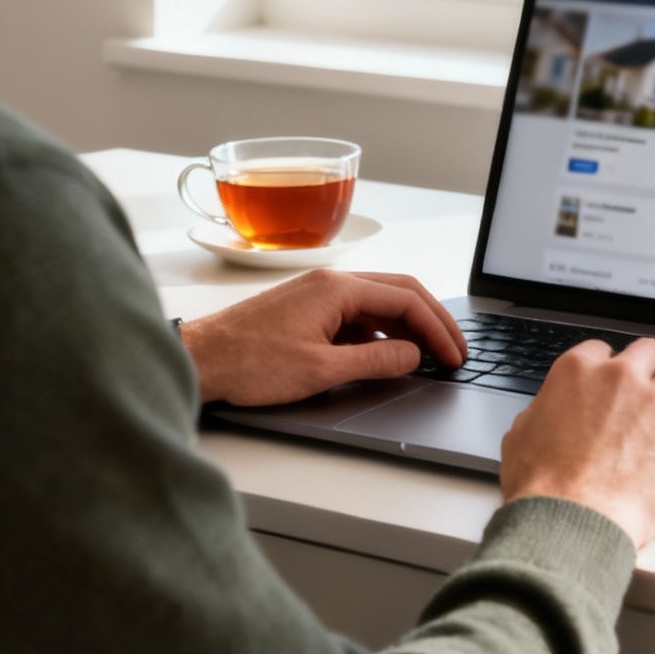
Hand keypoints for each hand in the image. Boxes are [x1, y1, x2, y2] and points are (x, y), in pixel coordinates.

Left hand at [181, 270, 465, 405]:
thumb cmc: (249, 363)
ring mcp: (317, 294)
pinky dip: (381, 332)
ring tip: (428, 356)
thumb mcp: (321, 370)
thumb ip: (375, 362)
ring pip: (378, 303)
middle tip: (454, 351)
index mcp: (337, 289)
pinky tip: (387, 354)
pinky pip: (357, 314)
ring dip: (407, 327)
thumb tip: (413, 356)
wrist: (200, 359)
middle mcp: (330, 283)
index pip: (406, 300)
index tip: (453, 356)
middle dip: (431, 322)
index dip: (437, 330)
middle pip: (398, 293)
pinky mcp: (307, 309)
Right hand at [500, 338, 654, 549]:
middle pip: (650, 351)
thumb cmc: (543, 489)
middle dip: (654, 368)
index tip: (619, 381)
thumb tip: (545, 414)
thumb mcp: (521, 437)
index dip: (612, 367)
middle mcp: (620, 377)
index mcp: (577, 372)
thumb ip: (540, 413)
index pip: (603, 350)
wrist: (570, 521)